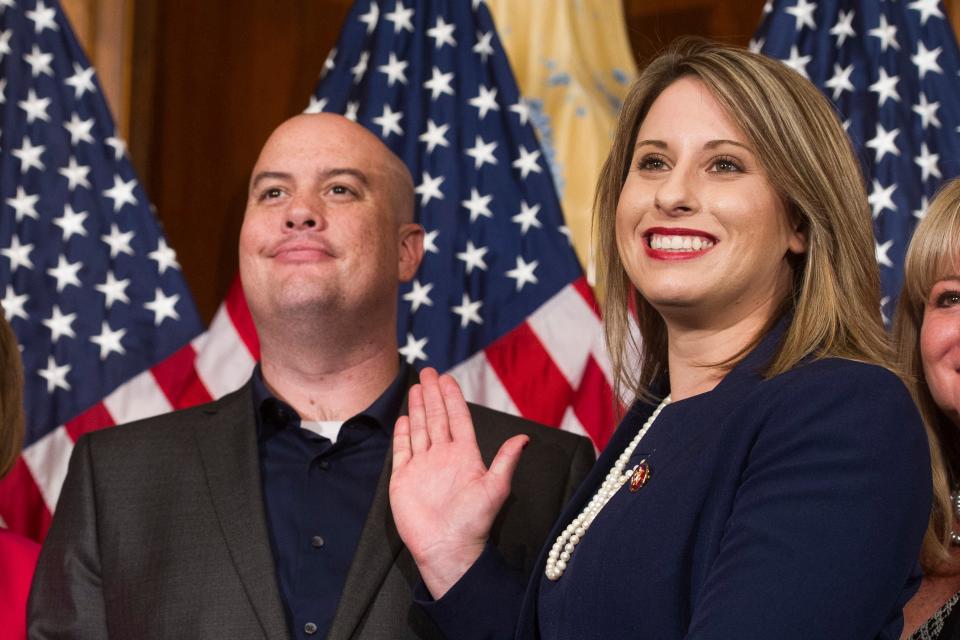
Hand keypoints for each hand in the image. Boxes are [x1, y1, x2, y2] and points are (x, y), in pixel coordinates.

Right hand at [390, 368, 527, 598]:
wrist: (447, 548)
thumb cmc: (474, 522)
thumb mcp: (495, 489)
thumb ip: (506, 461)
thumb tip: (525, 438)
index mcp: (465, 456)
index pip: (458, 419)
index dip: (453, 398)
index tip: (447, 378)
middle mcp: (443, 457)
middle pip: (437, 418)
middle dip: (433, 394)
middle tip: (428, 371)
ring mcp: (423, 467)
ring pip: (420, 429)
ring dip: (419, 408)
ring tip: (416, 387)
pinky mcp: (404, 479)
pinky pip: (402, 450)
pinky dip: (402, 433)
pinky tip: (403, 418)